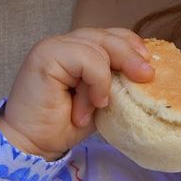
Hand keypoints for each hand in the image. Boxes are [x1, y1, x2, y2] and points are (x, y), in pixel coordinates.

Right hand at [0, 28, 154, 160]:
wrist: (32, 144)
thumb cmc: (63, 124)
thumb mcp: (100, 99)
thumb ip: (115, 80)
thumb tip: (145, 71)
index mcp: (77, 49)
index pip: (110, 35)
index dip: (132, 46)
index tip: (148, 66)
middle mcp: (65, 43)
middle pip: (108, 36)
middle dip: (131, 56)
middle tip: (147, 77)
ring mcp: (54, 45)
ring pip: (99, 47)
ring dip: (105, 80)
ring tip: (99, 105)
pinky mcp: (46, 54)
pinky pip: (87, 58)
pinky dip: (97, 81)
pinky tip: (94, 102)